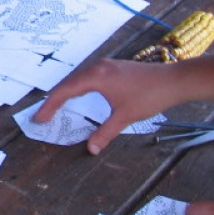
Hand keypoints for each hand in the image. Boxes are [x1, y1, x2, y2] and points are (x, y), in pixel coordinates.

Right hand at [35, 58, 192, 154]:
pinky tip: (79, 95)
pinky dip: (78, 87)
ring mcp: (106, 65)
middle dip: (54, 99)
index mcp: (96, 77)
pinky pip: (88, 76)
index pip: (65, 91)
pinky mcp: (113, 67)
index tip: (39, 119)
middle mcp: (98, 67)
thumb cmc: (150, 96)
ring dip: (66, 92)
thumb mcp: (125, 117)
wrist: (174, 80)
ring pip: (78, 78)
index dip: (49, 106)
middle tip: (42, 116)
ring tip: (56, 107)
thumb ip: (105, 133)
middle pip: (68, 83)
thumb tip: (91, 149)